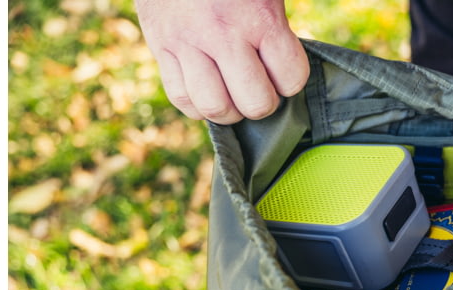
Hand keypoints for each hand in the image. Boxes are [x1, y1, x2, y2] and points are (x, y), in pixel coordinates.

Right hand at [135, 0, 308, 123]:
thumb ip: (276, 27)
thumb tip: (285, 70)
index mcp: (259, 17)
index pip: (291, 78)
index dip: (290, 81)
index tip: (283, 71)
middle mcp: (223, 34)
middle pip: (254, 103)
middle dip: (262, 103)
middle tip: (259, 89)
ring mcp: (188, 42)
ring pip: (214, 107)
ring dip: (230, 111)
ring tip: (233, 96)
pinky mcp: (161, 46)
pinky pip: (180, 97)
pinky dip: (197, 106)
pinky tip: (207, 93)